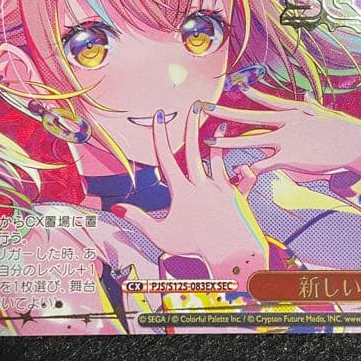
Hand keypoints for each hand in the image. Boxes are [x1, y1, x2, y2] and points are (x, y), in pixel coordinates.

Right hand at [111, 106, 268, 279]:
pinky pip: (242, 180)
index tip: (158, 115)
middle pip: (193, 149)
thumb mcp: (160, 235)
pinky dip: (245, 172)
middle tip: (193, 106)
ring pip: (218, 158)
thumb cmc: (194, 247)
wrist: (230, 253)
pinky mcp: (237, 196)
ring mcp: (221, 188)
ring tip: (221, 124)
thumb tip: (115, 208)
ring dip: (218, 140)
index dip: (159, 135)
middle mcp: (202, 184)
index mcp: (182, 191)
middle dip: (191, 126)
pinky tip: (245, 165)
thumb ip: (138, 220)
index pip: (166, 157)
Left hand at [202, 87, 360, 179]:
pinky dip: (249, 169)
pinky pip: (263, 164)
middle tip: (206, 107)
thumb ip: (311, 105)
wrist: (355, 144)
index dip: (252, 94)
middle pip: (249, 118)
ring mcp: (285, 140)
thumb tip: (306, 95)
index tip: (238, 85)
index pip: (267, 102)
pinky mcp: (288, 157)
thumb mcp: (325, 113)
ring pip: (249, 141)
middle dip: (225, 112)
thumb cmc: (344, 130)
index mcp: (294, 112)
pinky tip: (236, 171)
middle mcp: (285, 123)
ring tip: (209, 143)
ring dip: (227, 142)